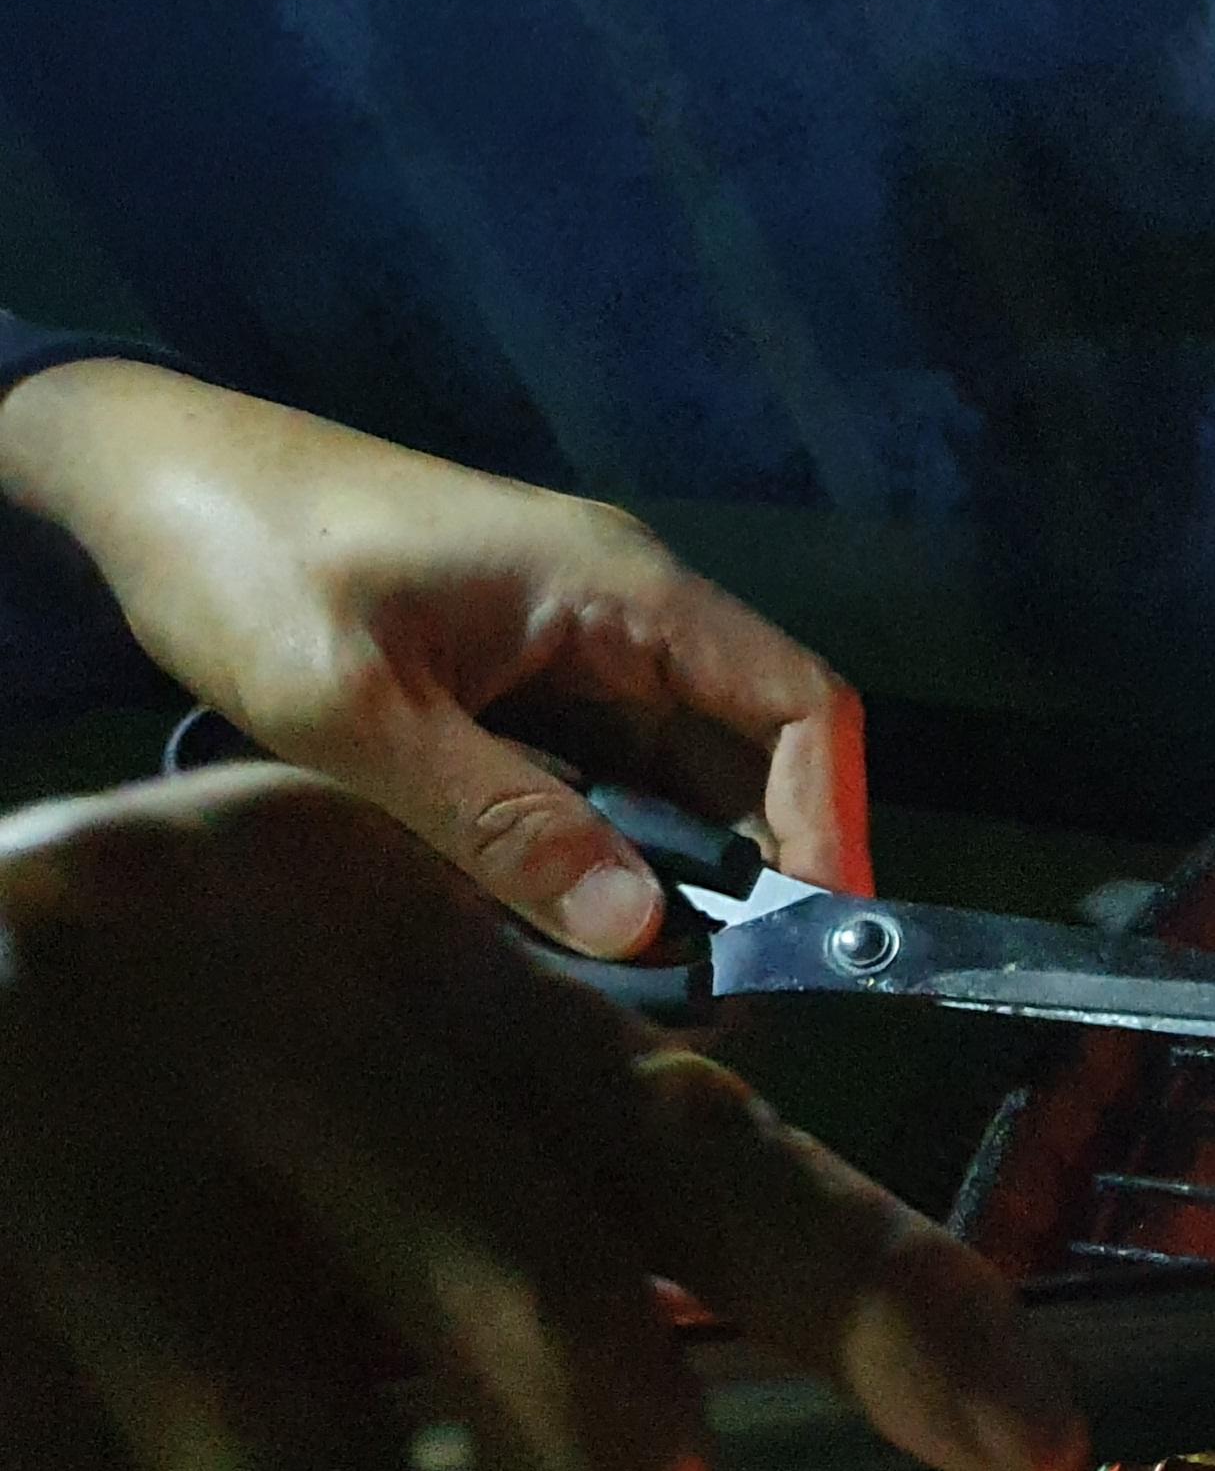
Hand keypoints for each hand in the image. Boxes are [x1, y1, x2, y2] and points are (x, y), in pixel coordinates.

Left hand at [0, 358, 863, 956]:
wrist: (129, 476)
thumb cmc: (242, 557)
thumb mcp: (359, 708)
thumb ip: (502, 820)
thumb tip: (638, 930)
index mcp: (620, 590)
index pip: (801, 708)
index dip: (828, 824)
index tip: (805, 940)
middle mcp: (622, 614)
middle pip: (754, 758)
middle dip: (758, 878)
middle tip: (724, 994)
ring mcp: (573, 646)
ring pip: (680, 779)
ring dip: (680, 877)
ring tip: (655, 981)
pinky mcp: (520, 680)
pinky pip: (607, 778)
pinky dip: (610, 853)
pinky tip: (576, 924)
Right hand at [0, 768, 1084, 1470]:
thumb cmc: (24, 1117)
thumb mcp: (272, 1094)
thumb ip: (487, 1218)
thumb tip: (711, 1455)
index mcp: (346, 912)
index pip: (680, 1128)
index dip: (880, 1297)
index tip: (1030, 1444)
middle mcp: (208, 968)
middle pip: (555, 1348)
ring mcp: (27, 1111)